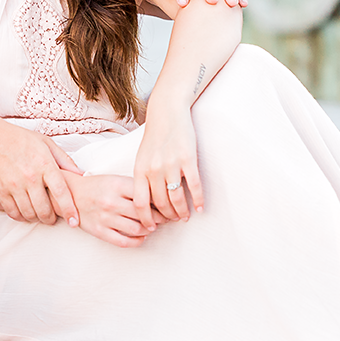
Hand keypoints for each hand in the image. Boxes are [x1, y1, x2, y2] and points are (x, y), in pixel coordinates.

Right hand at [0, 122, 81, 225]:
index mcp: (45, 164)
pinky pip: (13, 212)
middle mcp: (30, 177)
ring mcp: (14, 185)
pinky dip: (21, 217)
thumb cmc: (20, 139)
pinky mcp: (0, 191)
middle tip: (53, 218)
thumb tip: (80, 174)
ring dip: (36, 219)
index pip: (61, 193)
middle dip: (51, 219)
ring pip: (29, 214)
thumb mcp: (46, 143)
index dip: (69, 210)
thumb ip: (64, 159)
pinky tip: (24, 212)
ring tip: (39, 215)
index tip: (74, 221)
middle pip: (45, 210)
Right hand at [68, 173, 169, 247]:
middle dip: (159, 218)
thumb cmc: (97, 186)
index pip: (146, 195)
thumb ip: (134, 188)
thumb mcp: (115, 180)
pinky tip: (141, 237)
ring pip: (137, 229)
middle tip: (166, 218)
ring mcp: (105, 218)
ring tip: (153, 226)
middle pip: (144, 213)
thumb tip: (158, 199)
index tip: (167, 204)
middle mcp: (111, 201)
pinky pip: (124, 241)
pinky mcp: (99, 231)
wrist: (70, 194)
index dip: (160, 202)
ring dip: (149, 230)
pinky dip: (137, 241)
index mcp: (117, 185)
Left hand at [131, 105, 203, 228]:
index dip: (145, 218)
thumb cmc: (154, 136)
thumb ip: (143, 177)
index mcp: (140, 170)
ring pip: (176, 198)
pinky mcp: (187, 159)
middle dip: (166, 216)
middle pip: (160, 203)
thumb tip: (146, 202)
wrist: (167, 113)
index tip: (151, 227)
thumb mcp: (142, 157)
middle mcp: (153, 169)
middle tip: (172, 221)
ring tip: (185, 216)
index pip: (140, 202)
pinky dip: (197, 200)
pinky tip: (199, 208)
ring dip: (181, 211)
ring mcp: (171, 164)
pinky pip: (193, 186)